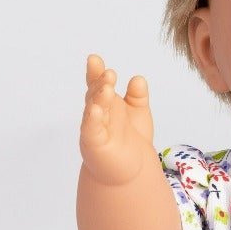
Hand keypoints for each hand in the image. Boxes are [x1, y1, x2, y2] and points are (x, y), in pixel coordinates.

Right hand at [79, 54, 155, 185]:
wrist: (129, 170)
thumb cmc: (130, 139)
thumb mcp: (138, 113)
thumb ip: (138, 97)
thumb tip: (138, 78)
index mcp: (106, 103)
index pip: (99, 84)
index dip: (96, 72)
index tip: (94, 59)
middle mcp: (97, 113)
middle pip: (96, 94)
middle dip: (101, 83)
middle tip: (109, 73)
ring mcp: (93, 127)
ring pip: (95, 109)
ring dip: (99, 98)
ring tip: (107, 87)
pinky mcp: (94, 143)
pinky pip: (92, 129)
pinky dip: (93, 119)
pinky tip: (96, 109)